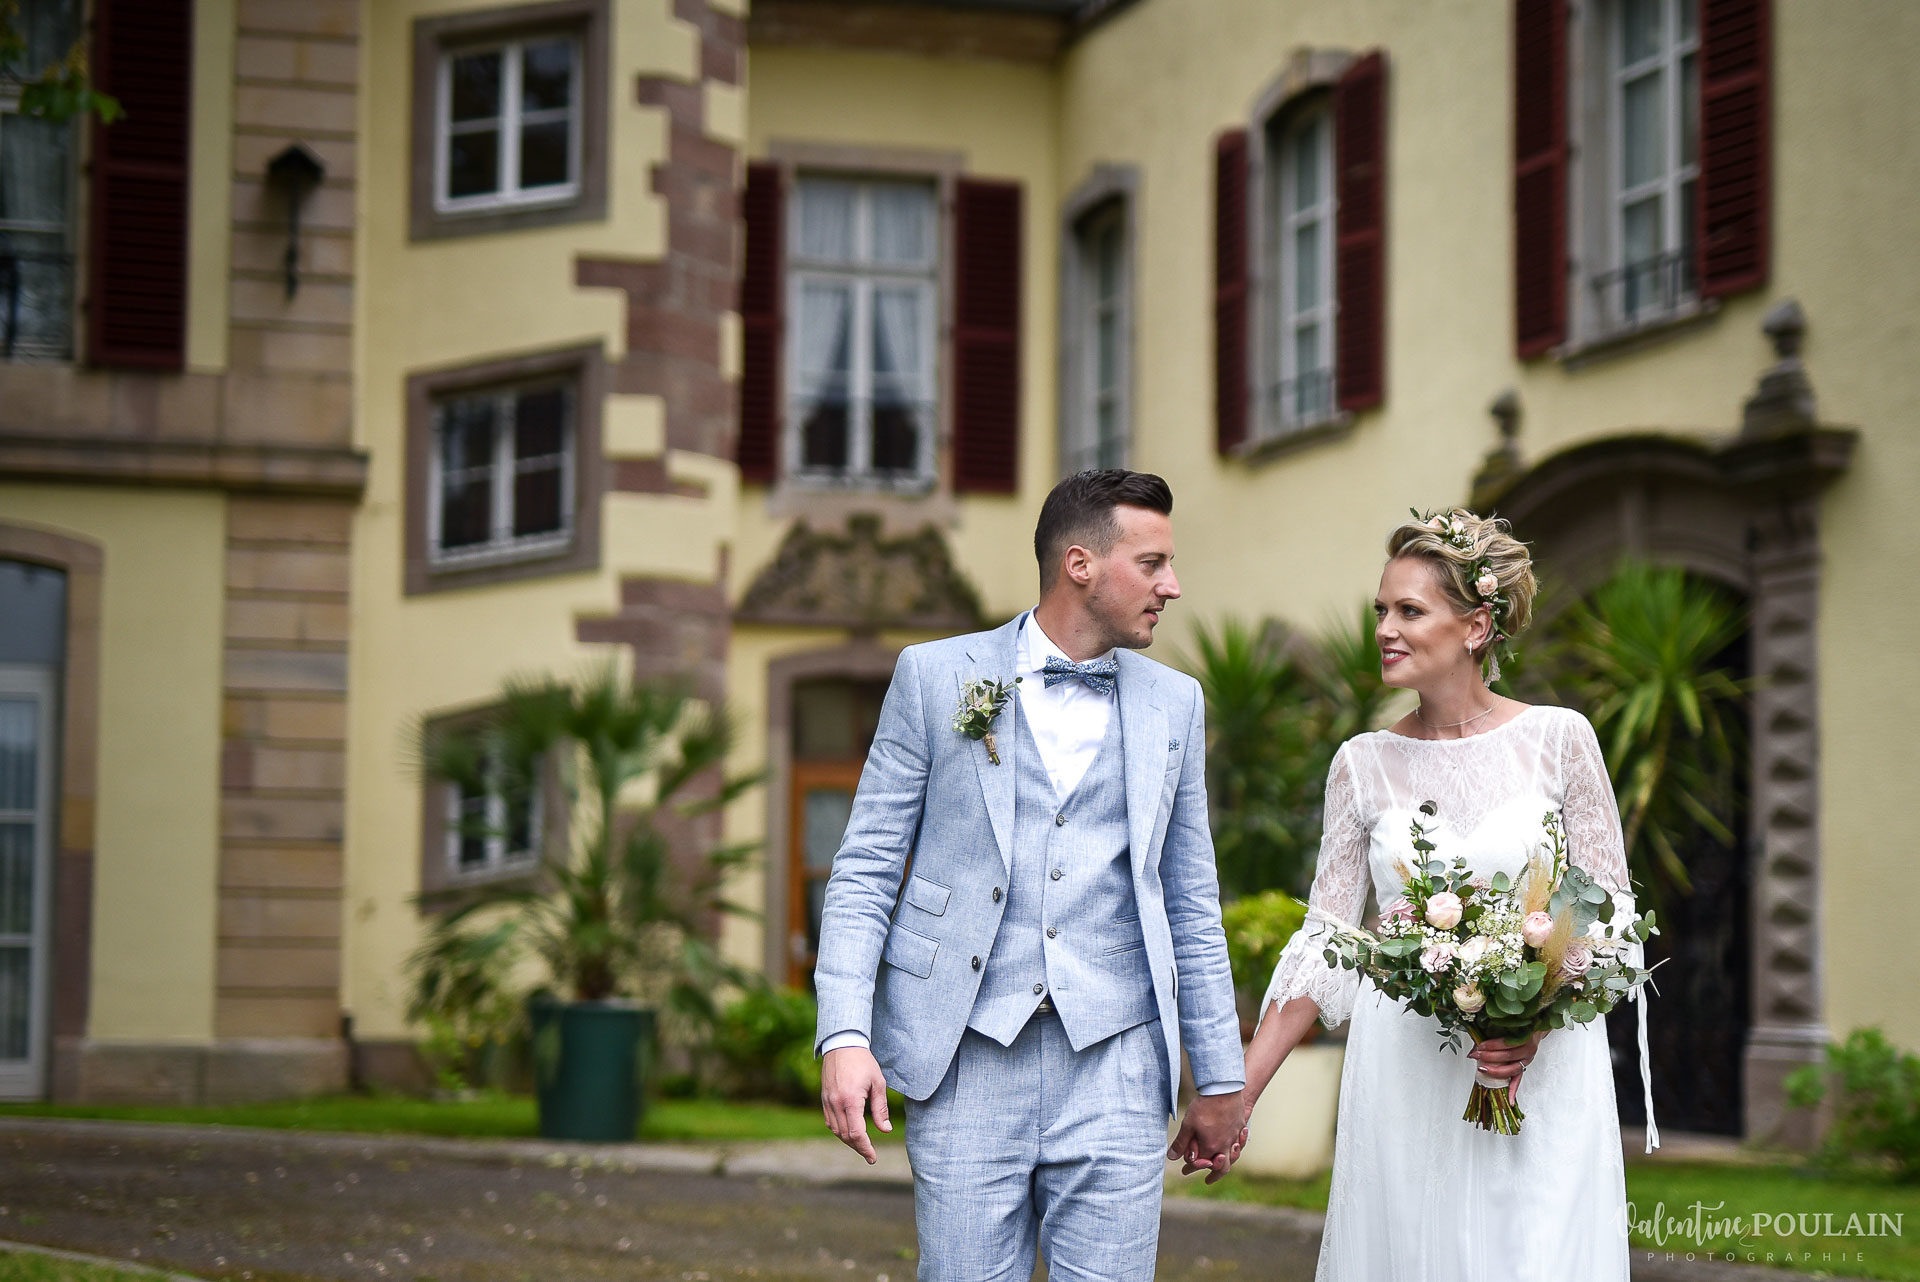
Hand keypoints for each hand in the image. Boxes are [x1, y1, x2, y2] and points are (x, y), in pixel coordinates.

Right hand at [821, 1046, 891, 1163]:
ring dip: (848, 1141)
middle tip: (870, 1154)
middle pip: (845, 1135)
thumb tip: (886, 1130)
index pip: (856, 1133)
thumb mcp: (878, 1083)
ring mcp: (827, 1101)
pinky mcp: (824, 1098)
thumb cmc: (863, 1062)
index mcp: (850, 1100)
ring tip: (862, 1145)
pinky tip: (849, 1132)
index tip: (873, 1157)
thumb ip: (881, 1108)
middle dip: (858, 1147)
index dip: (865, 1148)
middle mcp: (835, 1103)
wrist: (842, 1044)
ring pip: (836, 1130)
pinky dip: (840, 1130)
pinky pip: (830, 1121)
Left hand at [1167, 1090, 1244, 1184]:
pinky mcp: (1241, 1126)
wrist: (1224, 1090)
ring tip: (1221, 1162)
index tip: (1184, 1172)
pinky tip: (1233, 1143)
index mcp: (1212, 1148)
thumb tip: (1171, 1158)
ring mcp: (1235, 1136)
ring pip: (1234, 1156)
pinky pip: (1240, 1141)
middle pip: (1223, 1167)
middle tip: (1209, 1180)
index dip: (1191, 1168)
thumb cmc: (1204, 1107)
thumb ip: (1181, 1143)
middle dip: (1215, 1175)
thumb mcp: (1188, 1125)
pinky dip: (1236, 1146)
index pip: (1202, 1164)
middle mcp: (1226, 1145)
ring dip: (1227, 1161)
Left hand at [1469, 1030, 1545, 1102]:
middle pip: (1508, 1056)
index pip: (1507, 1043)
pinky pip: (1518, 1080)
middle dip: (1490, 1056)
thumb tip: (1473, 1044)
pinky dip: (1513, 1091)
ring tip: (1483, 1069)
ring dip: (1496, 1071)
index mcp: (1524, 1037)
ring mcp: (1527, 1060)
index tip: (1479, 1046)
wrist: (1533, 1031)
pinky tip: (1509, 1101)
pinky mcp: (1524, 1068)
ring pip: (1513, 1069)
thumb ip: (1491, 1034)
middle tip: (1477, 1055)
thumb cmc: (1517, 1029)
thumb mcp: (1505, 1028)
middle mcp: (1528, 1050)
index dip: (1491, 1045)